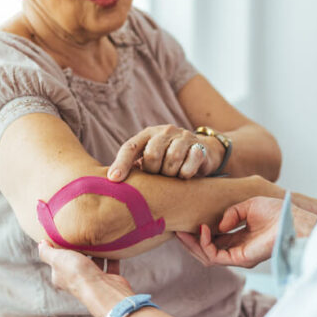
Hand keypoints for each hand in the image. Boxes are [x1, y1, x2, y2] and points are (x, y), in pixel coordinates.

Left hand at [37, 241, 134, 316]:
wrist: (102, 289)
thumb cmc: (78, 274)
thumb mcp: (57, 259)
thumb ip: (47, 252)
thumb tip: (40, 244)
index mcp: (61, 277)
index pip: (58, 263)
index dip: (60, 251)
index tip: (65, 237)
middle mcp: (77, 280)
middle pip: (77, 263)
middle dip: (80, 250)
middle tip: (84, 234)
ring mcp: (93, 280)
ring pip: (94, 263)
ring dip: (97, 252)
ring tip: (98, 237)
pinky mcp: (108, 279)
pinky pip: (110, 264)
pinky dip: (112, 256)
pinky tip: (112, 245)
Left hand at [108, 124, 222, 181]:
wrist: (203, 153)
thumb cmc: (168, 161)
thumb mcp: (151, 161)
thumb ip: (136, 168)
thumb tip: (114, 184)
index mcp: (147, 135)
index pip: (129, 147)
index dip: (121, 163)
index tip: (114, 180)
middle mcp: (164, 132)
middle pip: (152, 154)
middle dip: (153, 171)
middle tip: (157, 178)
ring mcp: (183, 137)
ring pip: (172, 159)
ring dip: (170, 174)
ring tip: (171, 177)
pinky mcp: (199, 146)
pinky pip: (190, 162)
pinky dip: (186, 173)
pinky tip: (185, 176)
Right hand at [176, 196, 285, 267]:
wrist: (291, 218)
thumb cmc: (276, 211)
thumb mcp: (248, 205)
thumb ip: (232, 213)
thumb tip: (218, 225)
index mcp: (240, 237)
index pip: (214, 240)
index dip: (199, 234)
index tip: (187, 224)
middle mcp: (238, 249)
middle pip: (208, 251)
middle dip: (191, 243)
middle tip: (178, 232)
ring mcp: (239, 255)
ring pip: (208, 256)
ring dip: (194, 245)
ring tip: (184, 233)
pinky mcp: (241, 259)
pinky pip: (216, 256)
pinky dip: (206, 244)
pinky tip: (203, 230)